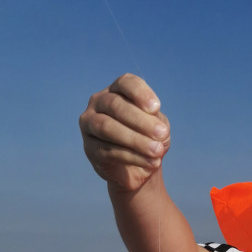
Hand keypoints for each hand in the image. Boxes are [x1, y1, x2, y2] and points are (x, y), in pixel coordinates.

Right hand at [79, 73, 169, 191]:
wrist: (137, 169)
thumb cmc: (148, 140)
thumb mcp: (159, 129)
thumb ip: (159, 124)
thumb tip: (159, 129)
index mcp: (118, 91)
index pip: (125, 83)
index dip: (140, 93)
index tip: (156, 107)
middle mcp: (99, 102)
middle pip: (115, 105)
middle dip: (141, 120)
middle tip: (162, 134)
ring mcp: (89, 124)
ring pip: (107, 127)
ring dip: (135, 140)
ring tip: (157, 151)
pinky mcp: (89, 148)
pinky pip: (108, 151)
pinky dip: (133, 157)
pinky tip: (151, 162)